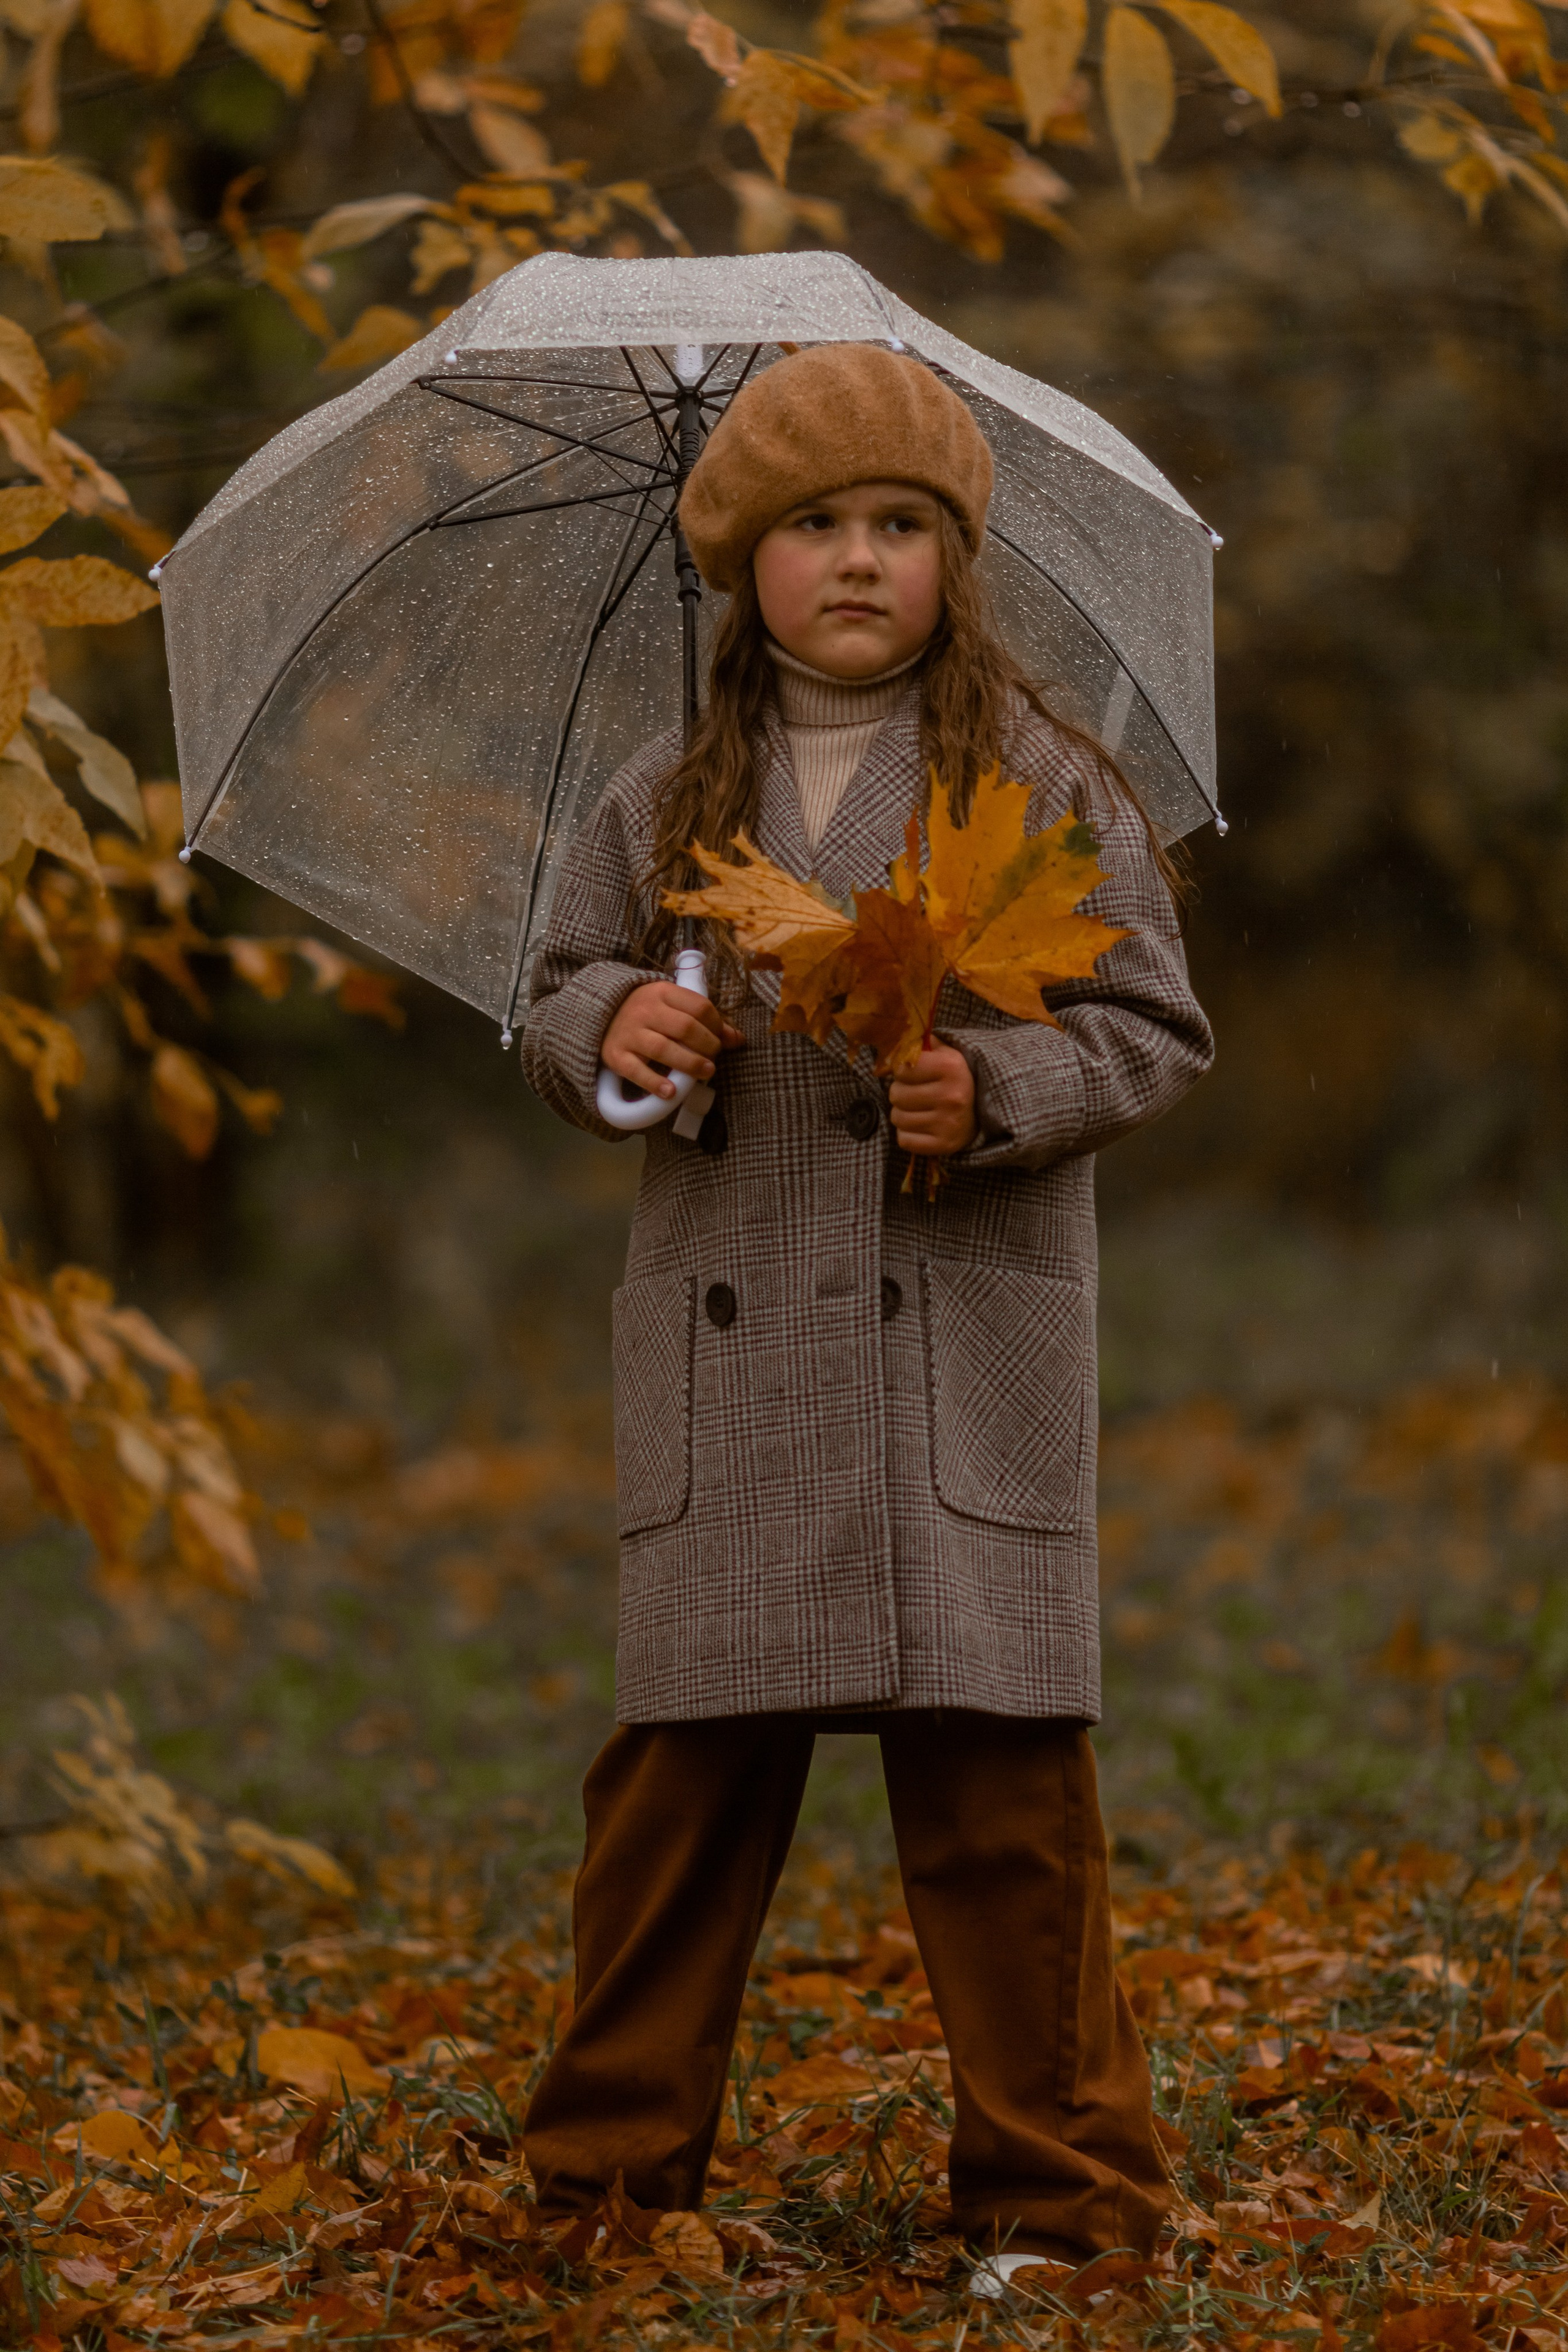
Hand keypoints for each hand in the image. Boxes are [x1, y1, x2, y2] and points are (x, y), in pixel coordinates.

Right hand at [601, 980, 743, 1099]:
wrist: (598, 1014)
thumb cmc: (646, 1012)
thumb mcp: (672, 1006)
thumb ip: (703, 1019)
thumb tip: (738, 1039)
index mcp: (662, 992)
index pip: (699, 1006)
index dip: (717, 1025)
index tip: (722, 1038)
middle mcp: (645, 1010)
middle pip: (685, 1028)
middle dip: (707, 1045)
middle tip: (714, 1058)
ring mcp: (629, 1033)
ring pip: (663, 1049)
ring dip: (689, 1063)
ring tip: (707, 1072)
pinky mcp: (616, 1055)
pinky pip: (636, 1071)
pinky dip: (654, 1083)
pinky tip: (671, 1092)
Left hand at [889, 1043, 976, 1156]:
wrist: (981, 1111)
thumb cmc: (955, 1079)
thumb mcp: (945, 1054)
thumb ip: (921, 1045)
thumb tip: (895, 1044)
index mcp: (951, 1068)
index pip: (902, 1069)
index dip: (901, 1071)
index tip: (911, 1073)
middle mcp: (951, 1096)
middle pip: (896, 1094)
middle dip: (900, 1092)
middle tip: (913, 1093)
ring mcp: (947, 1123)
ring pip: (897, 1118)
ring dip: (902, 1113)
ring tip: (917, 1109)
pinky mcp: (942, 1145)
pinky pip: (904, 1140)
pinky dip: (907, 1133)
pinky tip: (919, 1125)